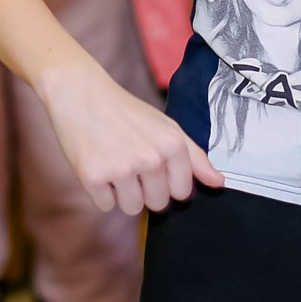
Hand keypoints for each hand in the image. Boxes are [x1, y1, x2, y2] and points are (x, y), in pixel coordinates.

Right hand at [38, 59, 224, 213]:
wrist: (81, 94)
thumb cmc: (127, 113)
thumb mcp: (167, 127)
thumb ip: (195, 157)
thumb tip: (219, 183)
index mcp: (172, 145)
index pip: (182, 192)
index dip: (167, 183)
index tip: (154, 165)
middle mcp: (150, 158)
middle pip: (158, 204)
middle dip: (145, 190)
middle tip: (130, 161)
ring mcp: (121, 168)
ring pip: (132, 208)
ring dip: (122, 193)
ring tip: (114, 163)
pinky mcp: (93, 177)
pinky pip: (105, 206)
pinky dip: (100, 192)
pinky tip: (97, 165)